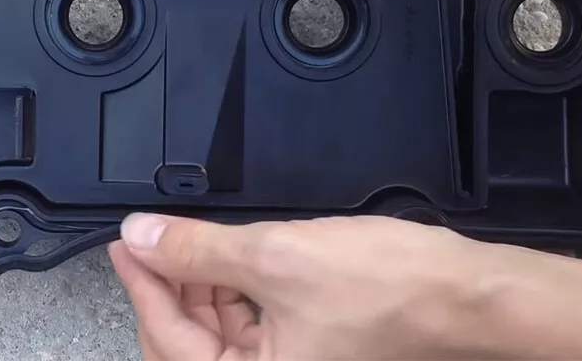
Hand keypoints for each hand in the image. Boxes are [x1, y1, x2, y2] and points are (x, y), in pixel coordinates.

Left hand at [109, 212, 581, 359]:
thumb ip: (199, 250)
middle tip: (148, 238)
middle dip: (169, 287)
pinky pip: (249, 322)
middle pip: (189, 342)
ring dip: (199, 284)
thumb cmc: (383, 288)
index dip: (142, 285)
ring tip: (186, 239)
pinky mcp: (305, 344)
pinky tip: (225, 254)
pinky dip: (231, 287)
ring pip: (217, 331)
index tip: (123, 244)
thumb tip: (142, 236)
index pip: (171, 340)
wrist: (458, 290)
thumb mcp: (274, 258)